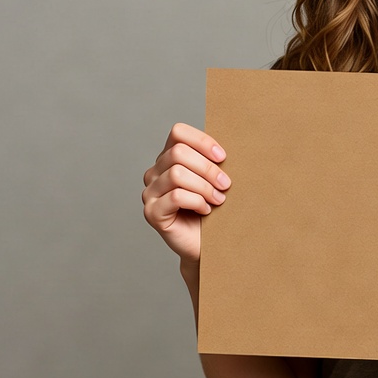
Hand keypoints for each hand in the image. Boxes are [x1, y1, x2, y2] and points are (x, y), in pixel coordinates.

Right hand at [142, 123, 230, 262]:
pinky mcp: (152, 212)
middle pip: (179, 153)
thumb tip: (227, 151)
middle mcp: (155, 173)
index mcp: (169, 158)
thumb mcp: (216, 181)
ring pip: (177, 174)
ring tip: (219, 200)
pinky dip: (197, 201)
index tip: (223, 157)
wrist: (208, 245)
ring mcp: (150, 193)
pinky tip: (206, 210)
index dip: (202, 141)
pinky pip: (176, 196)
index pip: (178, 133)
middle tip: (226, 185)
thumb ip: (214, 162)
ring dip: (204, 187)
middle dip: (208, 168)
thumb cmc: (214, 211)